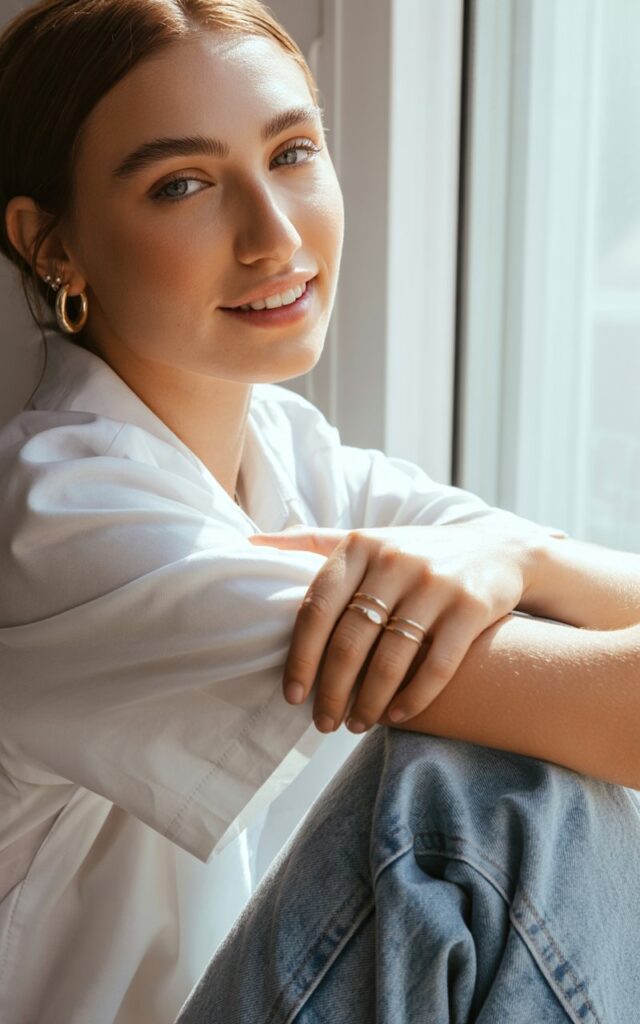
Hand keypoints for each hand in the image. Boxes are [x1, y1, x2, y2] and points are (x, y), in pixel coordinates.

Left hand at [248, 522, 535, 732]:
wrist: (497, 551)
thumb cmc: (414, 553)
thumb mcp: (365, 539)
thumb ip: (310, 541)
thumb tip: (248, 541)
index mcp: (359, 545)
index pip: (317, 608)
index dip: (301, 657)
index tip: (292, 696)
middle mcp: (394, 560)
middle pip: (350, 640)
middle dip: (332, 690)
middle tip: (323, 723)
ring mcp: (434, 583)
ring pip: (390, 658)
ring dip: (369, 701)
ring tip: (356, 723)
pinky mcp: (470, 607)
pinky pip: (436, 665)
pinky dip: (413, 698)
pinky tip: (397, 716)